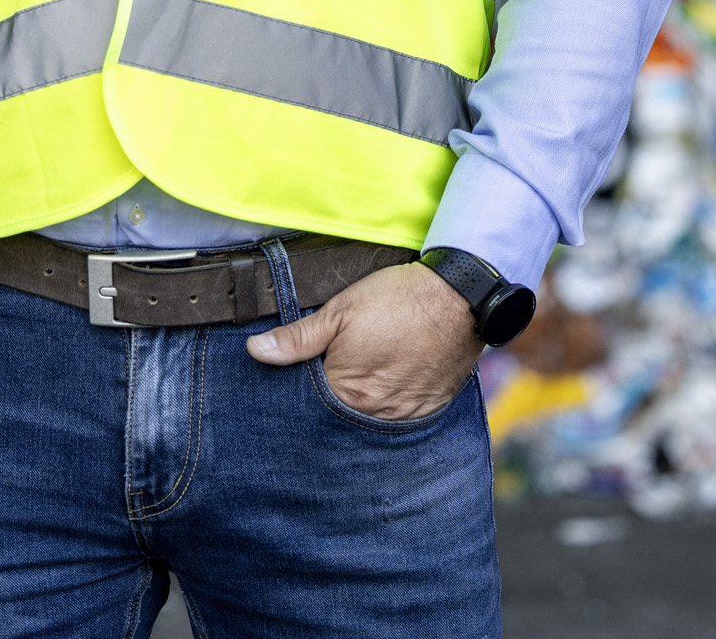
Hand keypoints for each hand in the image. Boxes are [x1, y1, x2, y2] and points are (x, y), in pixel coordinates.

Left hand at [246, 263, 481, 422]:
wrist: (459, 296)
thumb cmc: (397, 299)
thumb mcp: (340, 310)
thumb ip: (298, 338)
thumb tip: (255, 352)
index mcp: (346, 391)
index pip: (308, 405)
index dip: (300, 389)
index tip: (301, 373)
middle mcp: (375, 413)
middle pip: (338, 416)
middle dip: (329, 400)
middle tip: (335, 371)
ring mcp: (405, 415)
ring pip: (368, 419)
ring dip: (360, 405)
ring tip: (363, 376)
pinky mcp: (428, 410)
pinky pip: (399, 418)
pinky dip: (388, 405)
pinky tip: (387, 383)